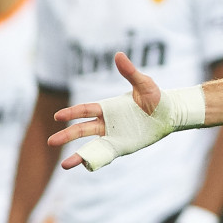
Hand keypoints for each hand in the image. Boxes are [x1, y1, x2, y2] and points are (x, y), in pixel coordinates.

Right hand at [49, 52, 200, 170]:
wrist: (171, 114)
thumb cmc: (157, 98)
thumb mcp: (144, 84)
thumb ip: (130, 72)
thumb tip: (119, 54)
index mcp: (108, 107)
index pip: (85, 110)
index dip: (71, 113)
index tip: (57, 116)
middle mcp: (107, 123)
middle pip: (82, 130)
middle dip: (67, 136)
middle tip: (51, 142)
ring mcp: (114, 136)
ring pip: (91, 146)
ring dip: (78, 154)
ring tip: (65, 165)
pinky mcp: (123, 146)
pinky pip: (106, 154)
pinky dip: (95, 160)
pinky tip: (85, 167)